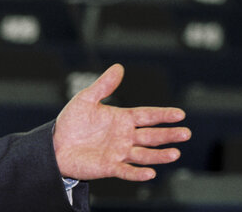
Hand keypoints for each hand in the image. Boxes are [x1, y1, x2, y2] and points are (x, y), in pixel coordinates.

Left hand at [53, 63, 190, 180]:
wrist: (55, 144)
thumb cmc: (71, 122)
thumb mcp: (86, 99)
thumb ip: (104, 85)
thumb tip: (119, 67)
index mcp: (122, 119)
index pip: (147, 116)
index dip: (163, 115)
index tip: (180, 114)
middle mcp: (124, 137)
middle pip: (151, 136)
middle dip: (168, 135)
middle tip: (186, 133)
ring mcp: (119, 153)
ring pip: (144, 155)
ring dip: (159, 155)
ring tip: (174, 153)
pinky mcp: (109, 167)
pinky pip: (126, 171)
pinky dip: (138, 173)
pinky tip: (150, 172)